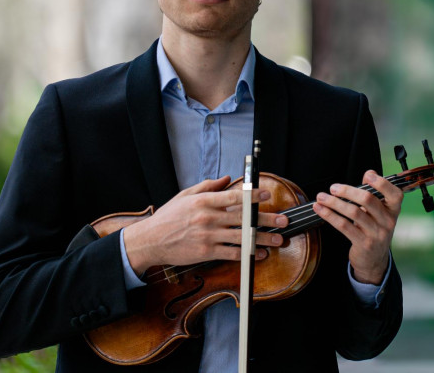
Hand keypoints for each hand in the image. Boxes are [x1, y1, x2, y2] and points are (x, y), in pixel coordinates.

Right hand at [123, 176, 287, 275]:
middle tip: (283, 220)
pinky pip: (232, 253)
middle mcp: (208, 218)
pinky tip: (259, 254)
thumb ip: (208, 186)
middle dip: (266, 219)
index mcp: (204, 201)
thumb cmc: (168, 217)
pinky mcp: (206, 252)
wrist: (150, 240)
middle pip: (243, 218)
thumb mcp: (185, 195)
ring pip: (241, 237)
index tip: (267, 195)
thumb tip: (227, 178)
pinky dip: (247, 254)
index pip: (234, 196)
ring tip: (277, 240)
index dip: (253, 195)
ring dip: (262, 239)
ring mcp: (208, 236)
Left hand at [312, 170, 401, 284]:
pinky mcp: (364, 244)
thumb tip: (369, 173)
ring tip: (321, 197)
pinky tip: (320, 209)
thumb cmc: (373, 230)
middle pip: (369, 200)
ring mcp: (377, 234)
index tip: (368, 176)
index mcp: (393, 211)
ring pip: (354, 212)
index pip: (395, 194)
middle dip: (348, 191)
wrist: (374, 261)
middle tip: (333, 188)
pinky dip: (330, 215)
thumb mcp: (377, 213)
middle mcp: (388, 222)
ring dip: (334, 203)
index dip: (382, 183)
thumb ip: (373, 193)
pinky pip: (344, 226)